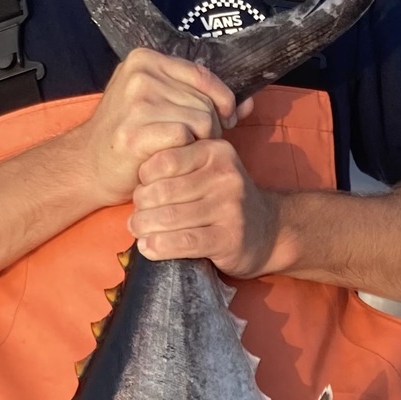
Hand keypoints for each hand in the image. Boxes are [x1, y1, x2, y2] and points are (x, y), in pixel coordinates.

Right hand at [71, 50, 248, 207]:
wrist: (88, 166)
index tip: (225, 119)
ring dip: (201, 142)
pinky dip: (187, 152)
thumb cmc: (130, 136)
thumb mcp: (162, 105)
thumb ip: (203, 98)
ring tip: (183, 152)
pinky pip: (186, 137)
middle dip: (211, 126)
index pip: (203, 74)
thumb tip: (249, 103)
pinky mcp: (136, 131)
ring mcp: (136, 102)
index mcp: (144, 59)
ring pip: (202, 119)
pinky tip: (173, 159)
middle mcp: (140, 75)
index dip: (223, 99)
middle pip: (205, 99)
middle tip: (195, 144)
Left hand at [129, 137, 286, 277]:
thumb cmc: (224, 200)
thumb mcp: (207, 170)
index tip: (142, 190)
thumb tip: (131, 181)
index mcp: (215, 151)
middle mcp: (225, 176)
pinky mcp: (229, 238)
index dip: (143, 178)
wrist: (268, 231)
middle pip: (162, 191)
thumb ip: (176, 167)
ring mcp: (230, 208)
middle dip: (141, 207)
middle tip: (137, 217)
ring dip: (144, 228)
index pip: (163, 160)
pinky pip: (183, 242)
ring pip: (168, 218)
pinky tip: (149, 248)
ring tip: (139, 231)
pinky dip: (159, 247)